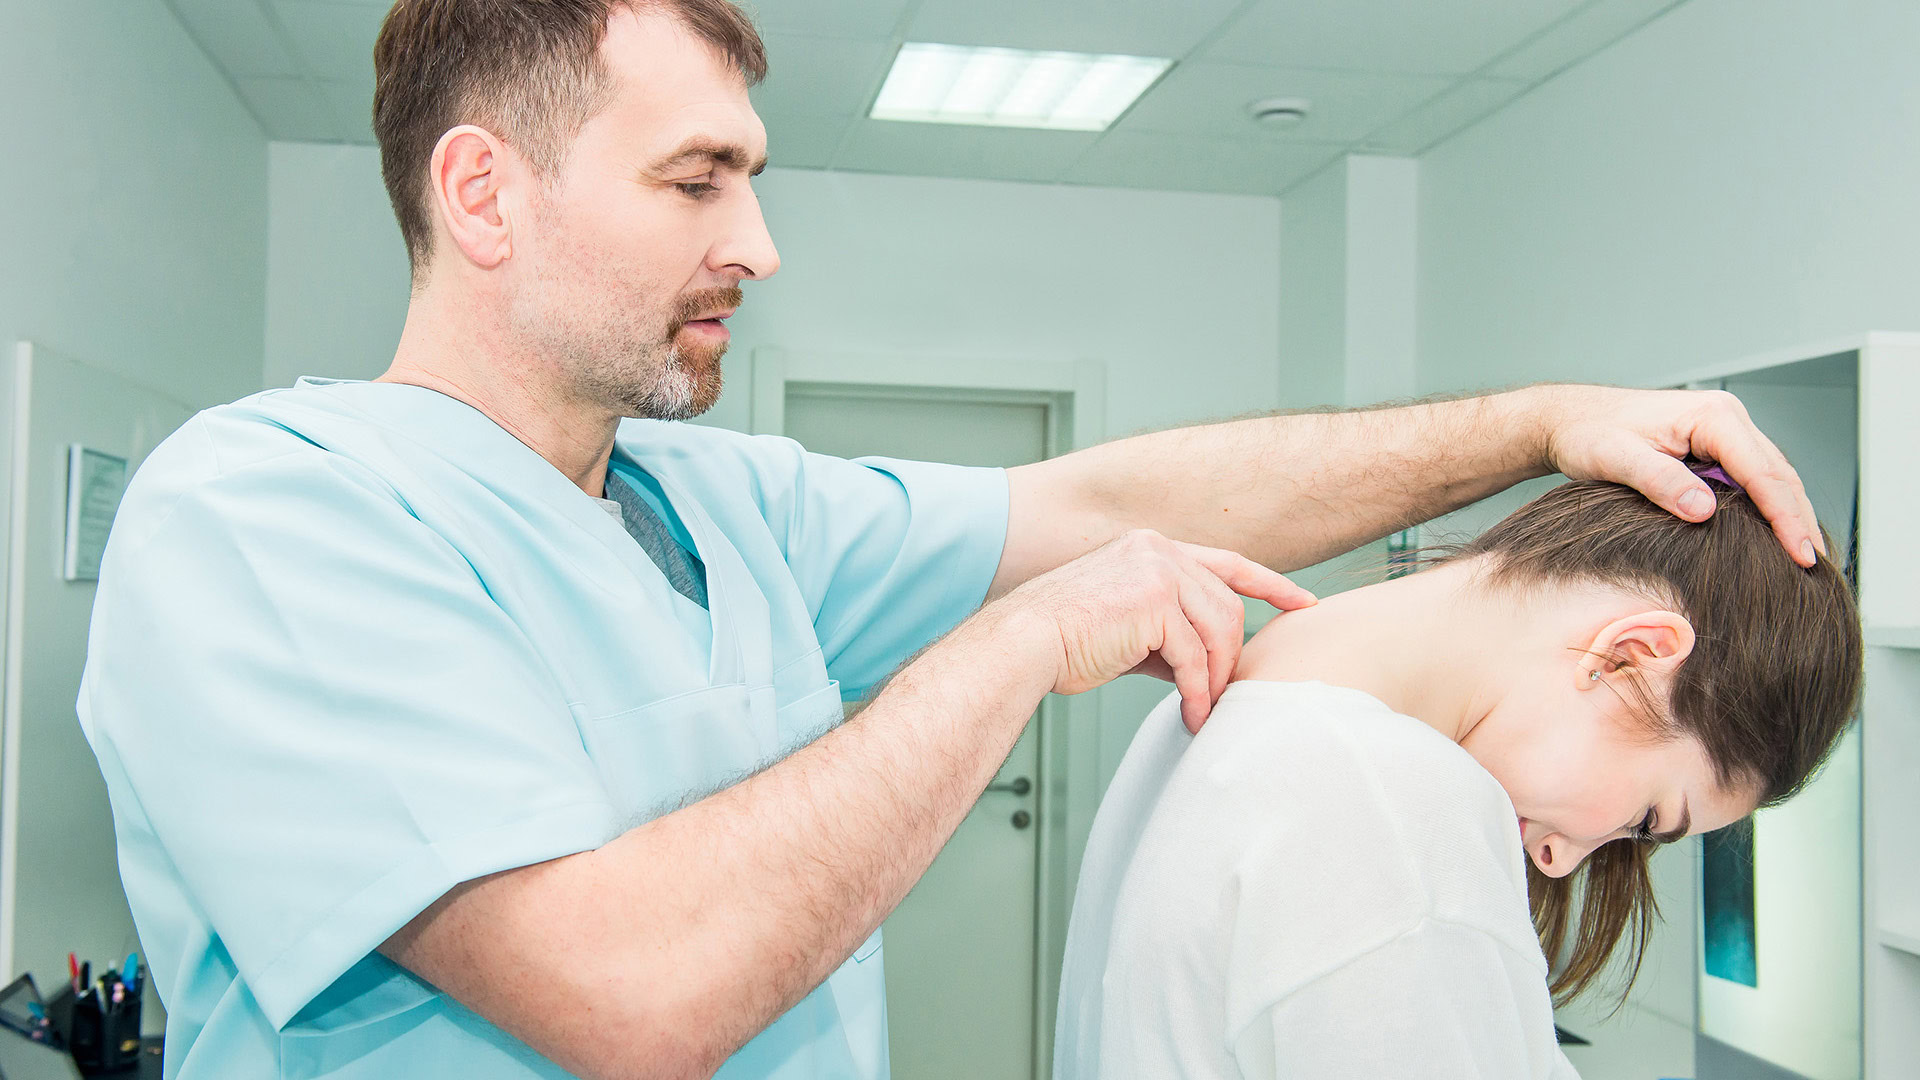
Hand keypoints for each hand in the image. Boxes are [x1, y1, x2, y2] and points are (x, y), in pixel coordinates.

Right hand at [1000, 530, 1314, 731]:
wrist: (1023, 643)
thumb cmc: (1064, 641)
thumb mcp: (1127, 626)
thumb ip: (1169, 632)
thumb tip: (1204, 667)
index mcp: (1152, 549)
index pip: (1227, 562)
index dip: (1271, 584)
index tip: (1304, 604)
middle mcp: (1159, 550)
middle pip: (1227, 606)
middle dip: (1231, 657)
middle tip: (1221, 697)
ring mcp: (1158, 571)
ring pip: (1218, 630)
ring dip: (1216, 678)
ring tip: (1204, 709)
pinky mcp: (1154, 601)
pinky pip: (1194, 655)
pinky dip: (1199, 690)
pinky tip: (1192, 713)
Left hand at [1530, 385, 1823, 566]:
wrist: (1570, 419)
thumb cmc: (1589, 433)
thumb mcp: (1616, 458)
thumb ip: (1660, 482)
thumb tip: (1704, 510)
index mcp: (1713, 416)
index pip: (1763, 472)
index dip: (1784, 516)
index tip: (1800, 555)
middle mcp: (1727, 419)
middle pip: (1779, 474)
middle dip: (1798, 520)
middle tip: (1815, 567)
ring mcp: (1725, 433)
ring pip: (1771, 476)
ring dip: (1789, 515)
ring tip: (1805, 558)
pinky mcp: (1715, 448)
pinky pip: (1752, 479)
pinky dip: (1767, 507)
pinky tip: (1773, 536)